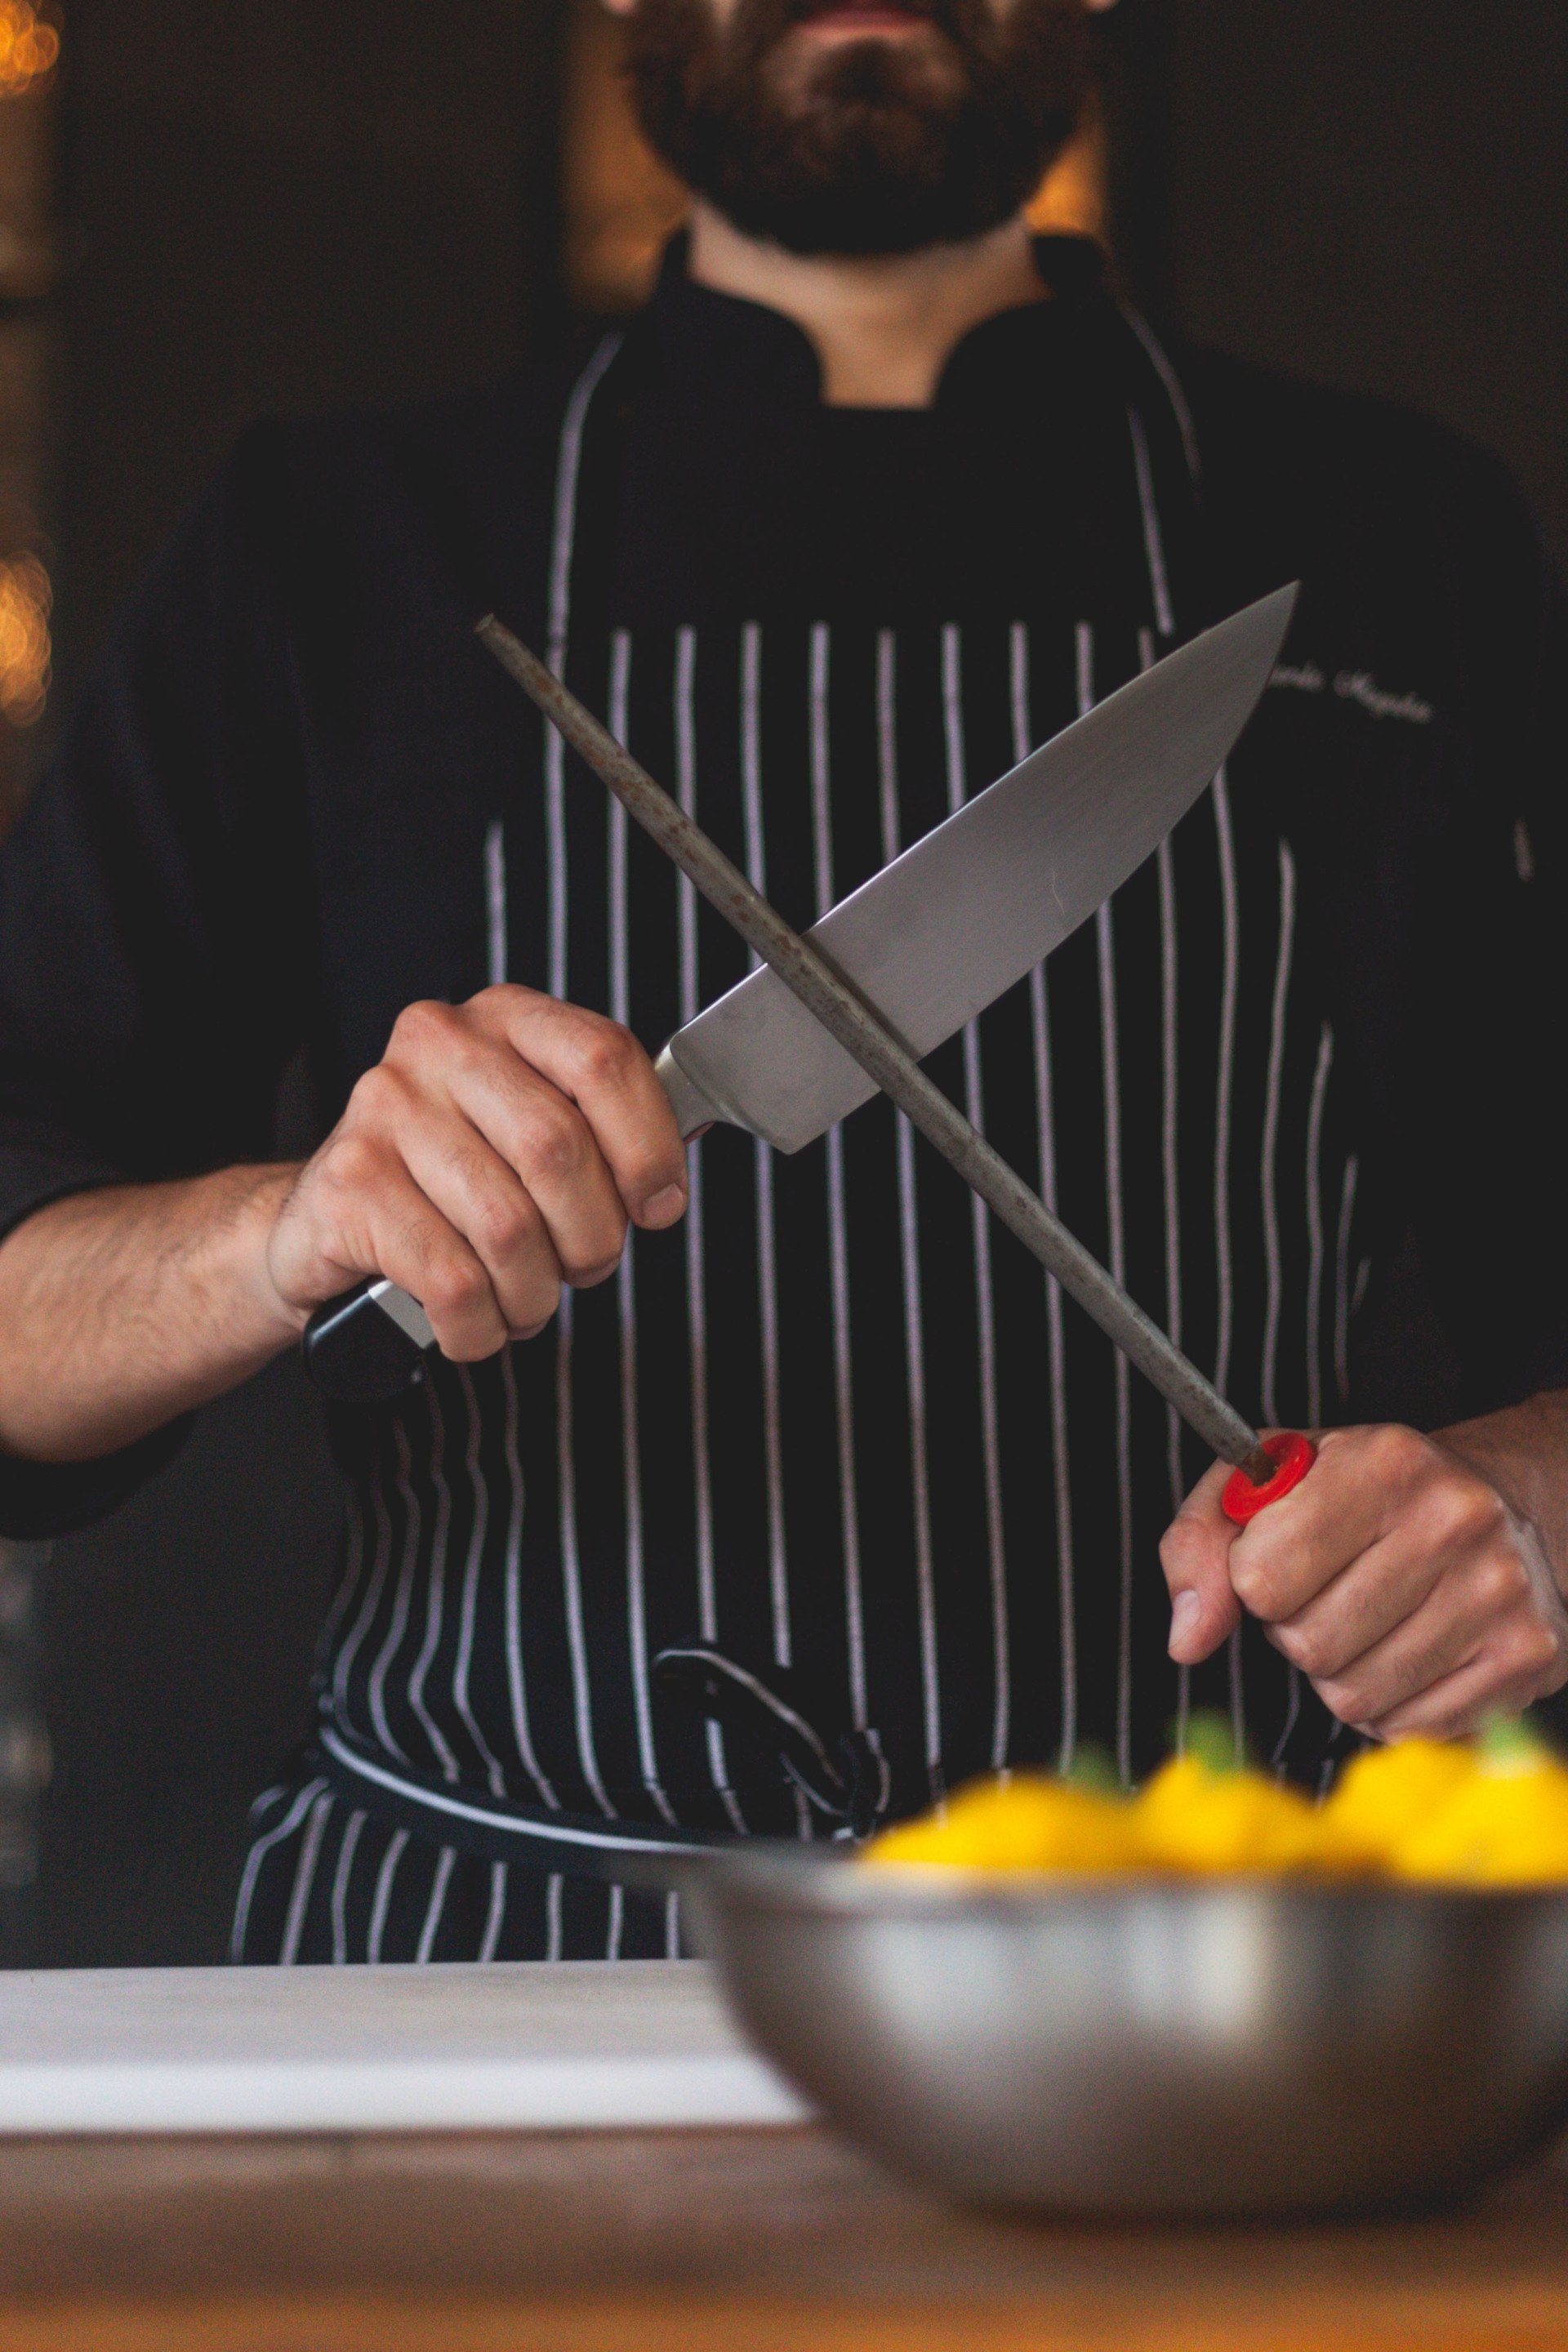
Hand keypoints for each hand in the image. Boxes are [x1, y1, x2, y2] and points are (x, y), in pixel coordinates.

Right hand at [265, 986, 687, 1361]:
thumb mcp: (531, 1132)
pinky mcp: (348, 1183)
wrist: (329, 1219)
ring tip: (524, 1301)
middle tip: (584, 1266)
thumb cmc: (452, 1180)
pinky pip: (452, 1280)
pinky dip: (480, 1325)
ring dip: (533, 1294)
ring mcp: (385, 1109)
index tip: (657, 1205)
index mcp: (505, 1019)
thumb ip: (599, 1136)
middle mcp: (440, 1046)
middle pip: (557, 1147)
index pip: (604, 1059)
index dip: (648, 1146)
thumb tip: (661, 1191)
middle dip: (592, 1236)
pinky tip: (476, 1322)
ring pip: (507, 1226)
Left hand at [1160, 1413, 1567, 1739]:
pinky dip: (1391, 1705)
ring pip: (1354, 1696)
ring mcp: (1499, 1591)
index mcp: (1381, 1461)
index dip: (1252, 1580)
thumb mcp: (1267, 1484)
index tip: (1279, 1558)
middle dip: (1298, 1629)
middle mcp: (1452, 1520)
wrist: (1500, 1501)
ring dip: (1341, 1673)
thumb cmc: (1363, 1494)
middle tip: (1333, 1590)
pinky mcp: (1528, 1657)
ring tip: (1372, 1619)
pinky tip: (1411, 1650)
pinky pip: (1407, 1729)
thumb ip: (1200, 1545)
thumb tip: (1187, 1638)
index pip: (1260, 1576)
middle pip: (1307, 1644)